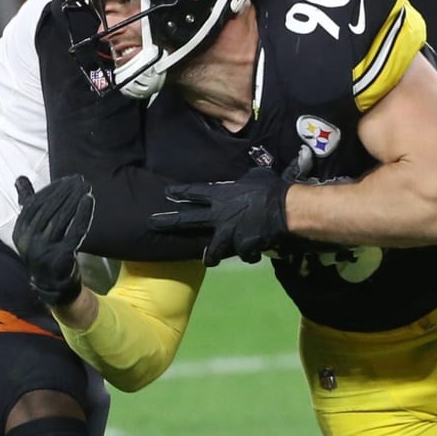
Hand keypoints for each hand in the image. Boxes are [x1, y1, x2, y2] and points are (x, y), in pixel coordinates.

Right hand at [12, 175, 95, 305]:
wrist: (51, 284)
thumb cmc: (43, 250)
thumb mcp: (32, 228)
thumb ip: (28, 203)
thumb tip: (20, 178)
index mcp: (20, 231)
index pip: (35, 204)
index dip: (51, 189)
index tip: (67, 179)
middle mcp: (28, 240)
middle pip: (49, 209)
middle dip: (65, 192)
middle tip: (79, 180)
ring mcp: (44, 249)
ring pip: (61, 218)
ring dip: (75, 200)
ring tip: (86, 187)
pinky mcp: (60, 255)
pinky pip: (74, 231)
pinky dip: (82, 214)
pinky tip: (89, 201)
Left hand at [150, 166, 291, 266]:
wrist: (285, 210)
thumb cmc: (271, 188)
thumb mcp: (255, 176)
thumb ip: (244, 181)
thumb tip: (247, 179)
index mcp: (220, 196)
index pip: (193, 193)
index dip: (179, 192)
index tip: (166, 192)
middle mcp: (218, 217)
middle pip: (186, 221)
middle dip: (167, 223)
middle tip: (151, 223)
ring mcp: (228, 235)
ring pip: (212, 252)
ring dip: (210, 255)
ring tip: (208, 259)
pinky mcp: (242, 249)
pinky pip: (245, 254)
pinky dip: (249, 254)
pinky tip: (255, 253)